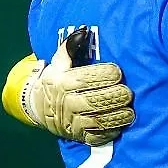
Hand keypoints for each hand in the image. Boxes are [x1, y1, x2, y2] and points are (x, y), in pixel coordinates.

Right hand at [21, 27, 133, 145]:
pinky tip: (120, 125)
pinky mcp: (78, 136)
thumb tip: (83, 30)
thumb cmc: (58, 79)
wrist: (38, 106)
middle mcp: (67, 103)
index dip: (105, 75)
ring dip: (117, 116)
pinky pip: (95, 137)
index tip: (118, 72)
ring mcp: (72, 122)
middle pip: (94, 101)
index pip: (85, 79)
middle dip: (115, 96)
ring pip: (97, 120)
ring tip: (130, 110)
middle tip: (128, 93)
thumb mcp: (60, 62)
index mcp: (63, 82)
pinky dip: (110, 132)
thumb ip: (71, 46)